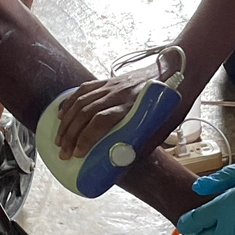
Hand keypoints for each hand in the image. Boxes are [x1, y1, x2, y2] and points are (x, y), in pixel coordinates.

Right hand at [54, 46, 185, 159]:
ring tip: (59, 140)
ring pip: (80, 102)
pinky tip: (60, 115)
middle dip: (71, 135)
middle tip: (63, 153)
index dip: (87, 138)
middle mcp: (117, 94)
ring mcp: (111, 85)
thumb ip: (143, 143)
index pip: (101, 121)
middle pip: (86, 113)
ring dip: (66, 122)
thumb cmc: (170, 102)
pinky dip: (69, 102)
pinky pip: (83, 90)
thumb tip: (123, 164)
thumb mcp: (162, 126)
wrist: (175, 70)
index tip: (78, 153)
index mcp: (132, 106)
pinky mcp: (107, 81)